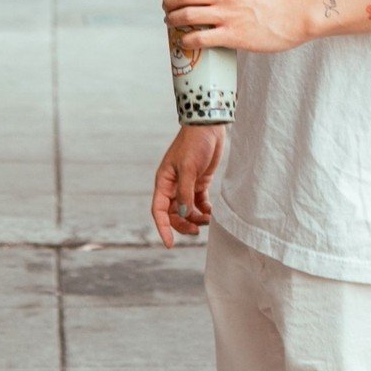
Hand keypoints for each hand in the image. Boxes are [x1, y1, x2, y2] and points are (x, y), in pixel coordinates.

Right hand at [151, 124, 224, 247]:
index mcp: (164, 182)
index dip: (163, 228)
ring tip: (207, 219)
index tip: (170, 244)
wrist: (209, 127)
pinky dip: (205, 210)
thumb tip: (182, 214)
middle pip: (173, 214)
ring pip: (187, 210)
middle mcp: (173, 186)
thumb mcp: (188, 168)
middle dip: (183, 224)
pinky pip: (199, 203)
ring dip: (196, 218)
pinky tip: (212, 213)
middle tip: (197, 231)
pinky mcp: (200, 182)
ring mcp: (187, 185)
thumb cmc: (195, 144)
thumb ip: (184, 193)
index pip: (159, 210)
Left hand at [162, 0, 312, 52]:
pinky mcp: (232, 36)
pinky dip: (186, 41)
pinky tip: (184, 43)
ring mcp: (227, 15)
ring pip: (186, 16)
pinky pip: (200, 39)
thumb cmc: (268, 2)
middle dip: (167, 4)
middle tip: (166, 10)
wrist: (291, 16)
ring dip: (172, 22)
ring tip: (171, 25)